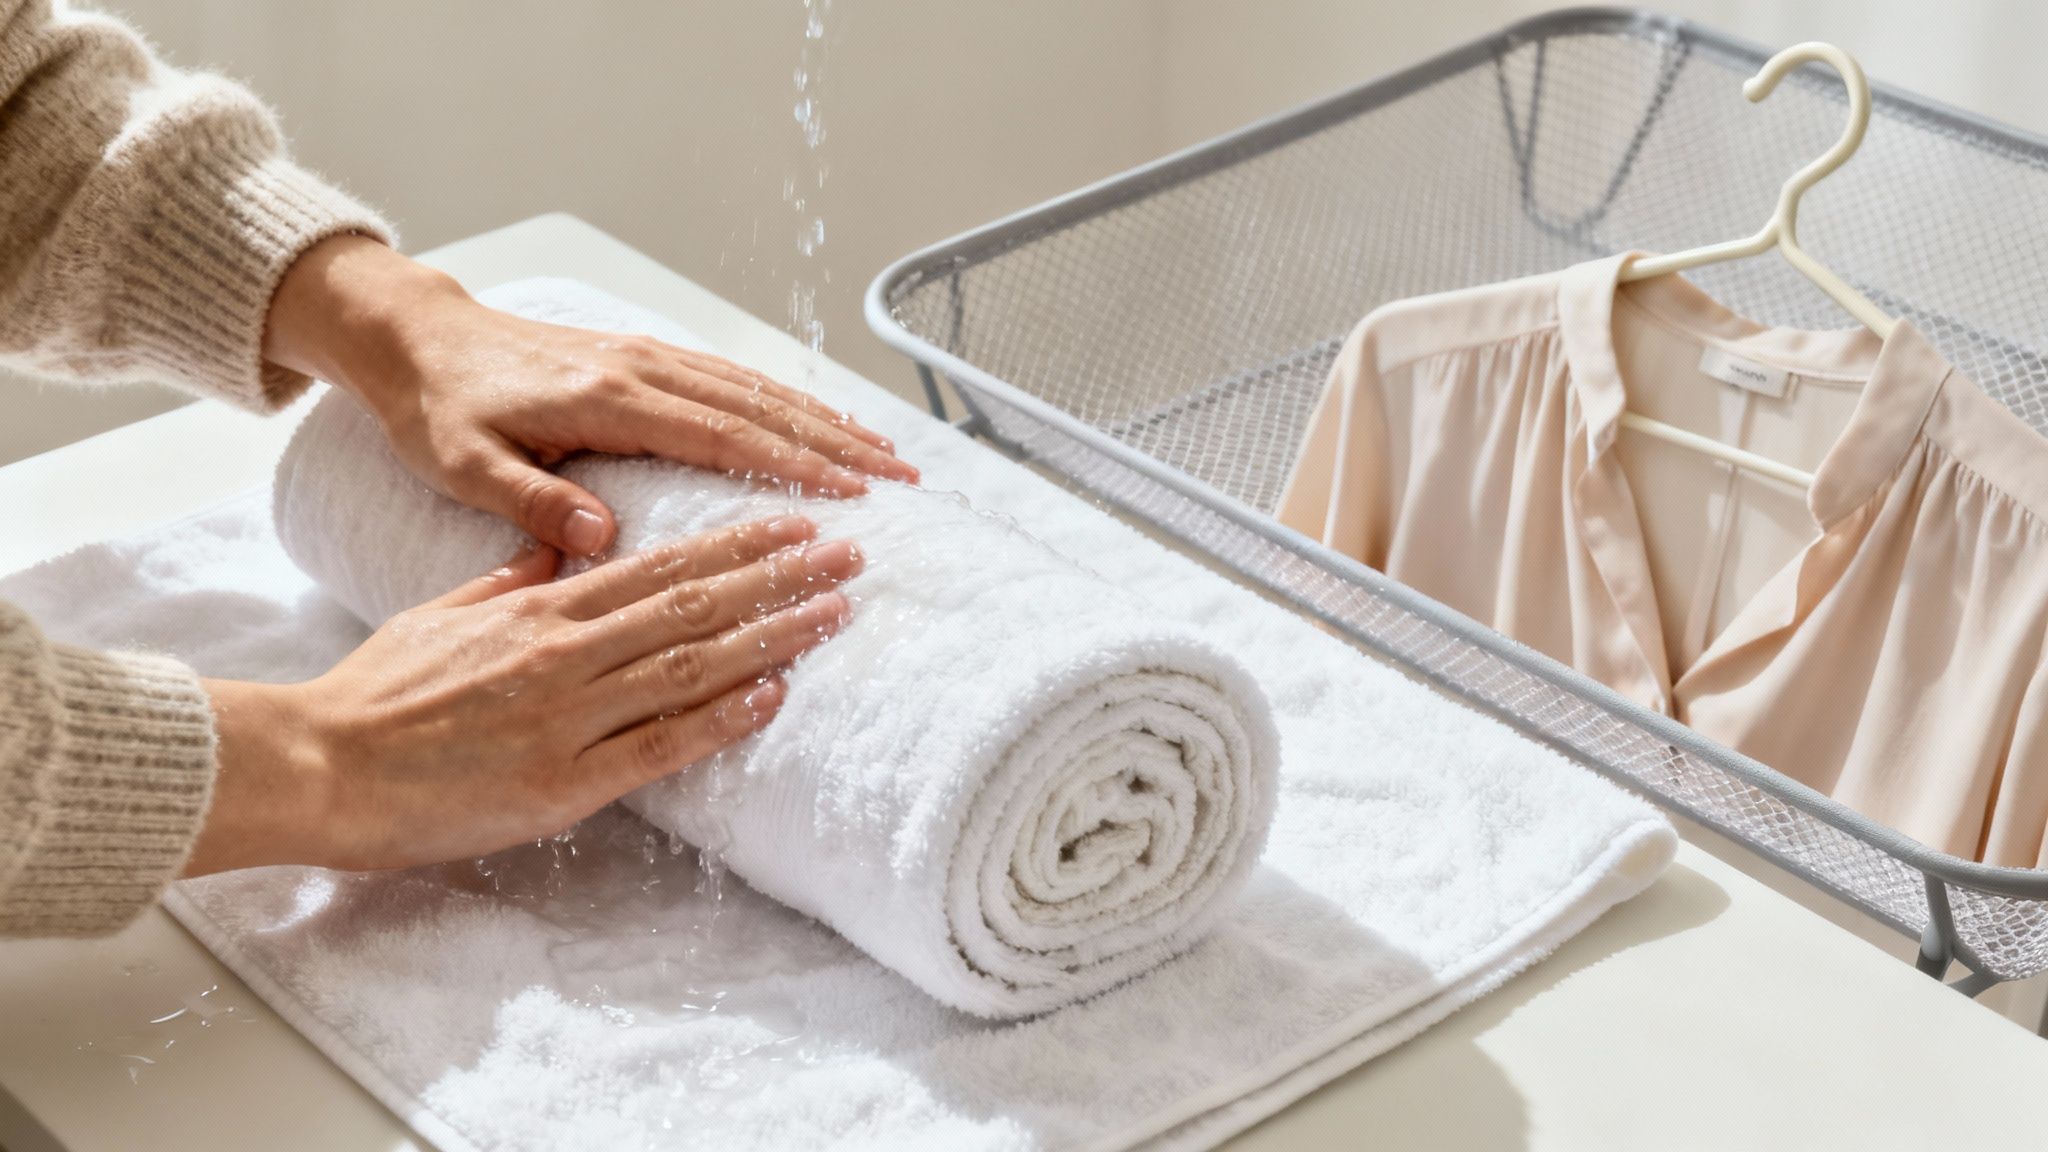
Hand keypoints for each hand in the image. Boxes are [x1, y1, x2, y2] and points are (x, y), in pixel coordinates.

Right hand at [184, 516, 861, 874]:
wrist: (319, 763)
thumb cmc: (377, 691)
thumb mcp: (445, 610)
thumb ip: (511, 578)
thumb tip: (557, 548)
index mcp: (540, 610)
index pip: (660, 565)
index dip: (736, 543)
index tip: (794, 521)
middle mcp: (565, 653)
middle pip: (693, 606)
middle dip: (778, 577)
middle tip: (850, 554)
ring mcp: (568, 718)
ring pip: (689, 665)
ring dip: (770, 637)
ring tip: (834, 613)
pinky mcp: (562, 784)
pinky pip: (657, 747)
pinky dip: (720, 719)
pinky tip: (774, 696)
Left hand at [261, 235, 917, 556]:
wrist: (415, 338)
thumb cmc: (436, 409)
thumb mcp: (461, 464)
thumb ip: (530, 501)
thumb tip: (603, 539)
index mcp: (607, 398)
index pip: (721, 435)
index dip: (791, 465)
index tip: (849, 495)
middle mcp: (641, 368)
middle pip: (761, 406)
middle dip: (838, 442)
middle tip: (903, 479)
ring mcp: (649, 356)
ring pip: (758, 388)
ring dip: (826, 421)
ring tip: (887, 455)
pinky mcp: (645, 357)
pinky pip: (734, 379)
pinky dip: (789, 403)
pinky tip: (821, 426)